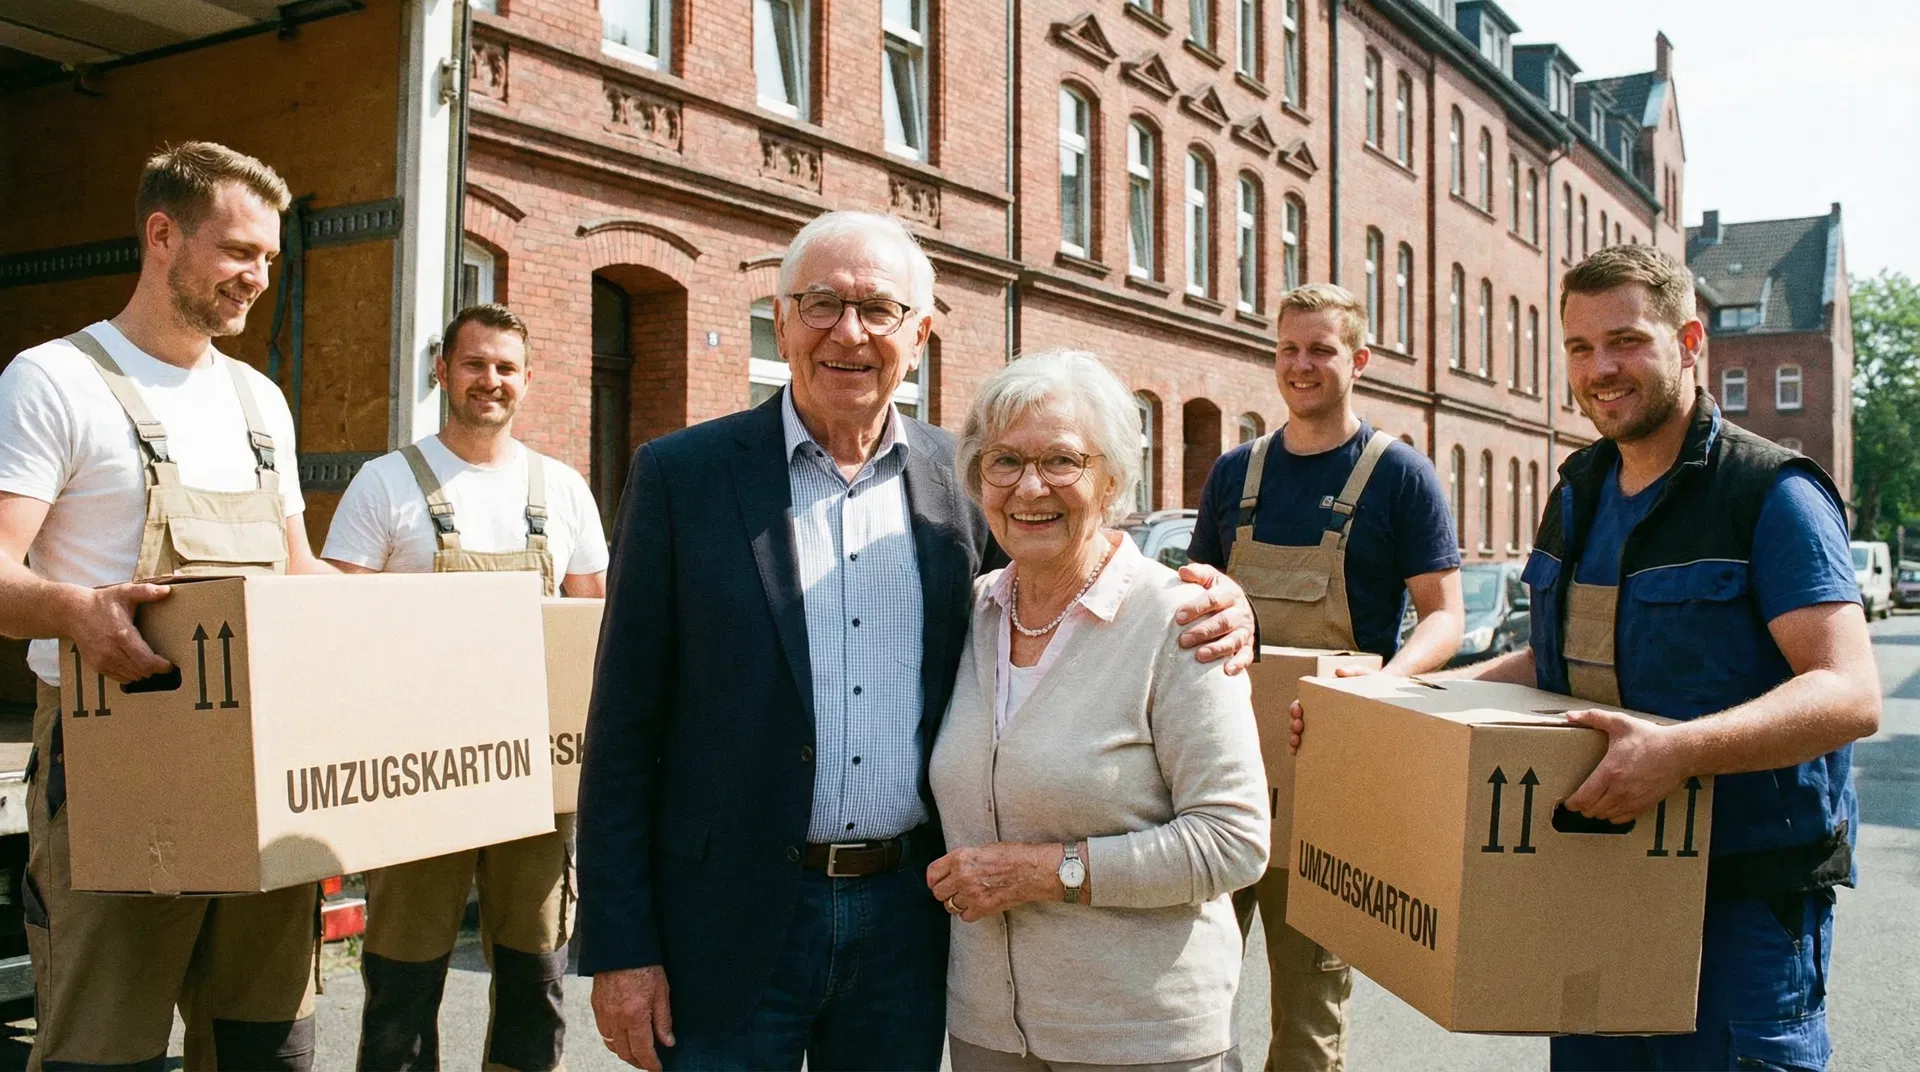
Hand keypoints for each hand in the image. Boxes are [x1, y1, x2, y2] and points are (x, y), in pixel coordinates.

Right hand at [70, 582, 171, 682]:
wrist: (72, 612)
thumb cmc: (101, 602)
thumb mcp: (125, 591)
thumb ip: (146, 591)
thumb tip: (167, 590)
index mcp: (122, 635)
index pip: (146, 661)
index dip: (162, 666)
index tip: (170, 664)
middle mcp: (112, 651)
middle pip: (141, 671)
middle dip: (155, 669)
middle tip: (163, 663)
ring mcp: (102, 660)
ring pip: (132, 677)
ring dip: (143, 672)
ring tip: (149, 662)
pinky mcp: (96, 665)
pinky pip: (119, 678)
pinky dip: (130, 674)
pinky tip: (134, 664)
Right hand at [592, 966, 674, 1069]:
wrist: (620, 946)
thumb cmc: (645, 965)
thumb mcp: (662, 991)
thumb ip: (663, 1020)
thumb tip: (668, 1042)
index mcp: (635, 1015)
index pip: (642, 1050)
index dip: (651, 1063)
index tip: (658, 1069)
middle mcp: (616, 1019)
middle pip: (625, 1052)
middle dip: (638, 1062)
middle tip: (649, 1063)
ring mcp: (603, 1013)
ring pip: (611, 1045)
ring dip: (624, 1053)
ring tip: (637, 1053)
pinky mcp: (596, 1006)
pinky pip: (603, 1032)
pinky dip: (613, 1040)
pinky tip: (623, 1037)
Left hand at [927, 843, 1063, 921]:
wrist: (1034, 870)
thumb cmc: (1014, 856)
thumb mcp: (983, 848)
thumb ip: (963, 860)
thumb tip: (951, 869)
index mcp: (961, 857)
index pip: (932, 873)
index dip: (933, 879)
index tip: (936, 882)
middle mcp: (962, 875)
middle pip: (939, 892)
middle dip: (945, 892)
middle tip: (955, 890)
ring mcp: (972, 893)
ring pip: (950, 906)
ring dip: (957, 903)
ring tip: (968, 897)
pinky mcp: (982, 907)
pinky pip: (964, 917)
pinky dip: (969, 913)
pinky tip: (977, 905)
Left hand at [1175, 564, 1255, 673]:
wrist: (1237, 604)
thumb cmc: (1216, 591)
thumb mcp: (1209, 578)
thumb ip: (1197, 573)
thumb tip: (1183, 571)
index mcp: (1230, 593)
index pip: (1213, 599)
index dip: (1196, 608)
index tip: (1178, 617)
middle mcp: (1240, 611)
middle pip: (1224, 622)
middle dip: (1203, 632)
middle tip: (1183, 640)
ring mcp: (1245, 629)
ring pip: (1234, 640)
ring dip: (1217, 649)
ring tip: (1199, 656)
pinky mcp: (1248, 644)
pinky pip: (1246, 655)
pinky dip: (1238, 663)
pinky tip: (1226, 671)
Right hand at [1288, 665, 1375, 753]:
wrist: (1386, 698)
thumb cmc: (1370, 683)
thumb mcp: (1362, 674)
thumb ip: (1351, 671)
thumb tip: (1338, 671)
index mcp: (1320, 697)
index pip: (1301, 702)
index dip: (1295, 707)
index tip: (1298, 711)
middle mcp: (1318, 712)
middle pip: (1297, 719)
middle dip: (1293, 723)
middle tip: (1298, 727)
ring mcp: (1323, 726)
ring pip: (1300, 733)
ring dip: (1294, 738)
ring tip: (1296, 743)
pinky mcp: (1330, 737)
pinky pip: (1311, 745)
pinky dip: (1301, 749)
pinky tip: (1297, 753)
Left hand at [1562, 709, 1692, 822]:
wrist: (1680, 752)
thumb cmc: (1650, 738)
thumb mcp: (1620, 722)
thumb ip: (1593, 717)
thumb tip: (1570, 715)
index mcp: (1609, 772)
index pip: (1583, 798)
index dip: (1572, 803)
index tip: (1568, 800)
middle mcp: (1619, 790)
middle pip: (1592, 810)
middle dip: (1583, 807)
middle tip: (1580, 800)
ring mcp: (1633, 800)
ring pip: (1606, 817)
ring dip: (1597, 812)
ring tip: (1594, 803)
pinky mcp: (1644, 805)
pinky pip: (1622, 820)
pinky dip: (1613, 816)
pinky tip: (1612, 806)